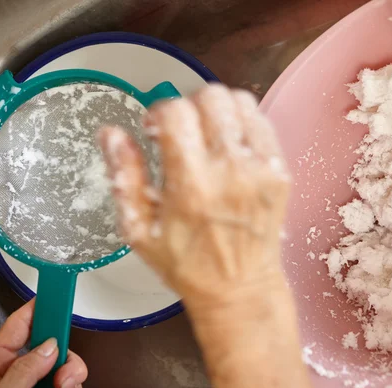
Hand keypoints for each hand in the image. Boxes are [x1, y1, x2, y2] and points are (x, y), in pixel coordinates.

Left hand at [0, 300, 87, 387]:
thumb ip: (23, 371)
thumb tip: (50, 347)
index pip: (20, 323)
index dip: (42, 306)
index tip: (62, 296)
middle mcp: (12, 375)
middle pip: (52, 348)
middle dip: (67, 360)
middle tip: (63, 379)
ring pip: (65, 373)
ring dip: (72, 384)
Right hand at [99, 84, 290, 308]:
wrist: (240, 289)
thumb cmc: (187, 265)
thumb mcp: (138, 230)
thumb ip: (124, 176)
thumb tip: (110, 132)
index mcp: (191, 185)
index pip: (175, 111)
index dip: (159, 112)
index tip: (156, 129)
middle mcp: (230, 171)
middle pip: (212, 96)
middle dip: (190, 105)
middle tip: (183, 130)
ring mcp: (261, 169)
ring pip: (241, 101)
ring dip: (218, 110)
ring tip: (208, 135)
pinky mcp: (280, 173)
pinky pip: (262, 124)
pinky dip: (243, 124)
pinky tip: (231, 146)